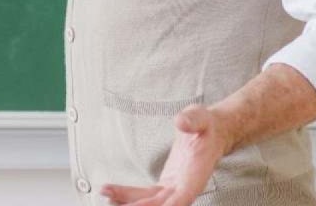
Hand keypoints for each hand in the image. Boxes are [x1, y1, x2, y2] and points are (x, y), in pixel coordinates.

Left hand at [101, 105, 227, 205]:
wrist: (209, 133)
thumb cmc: (205, 126)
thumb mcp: (200, 117)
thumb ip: (192, 120)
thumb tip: (181, 122)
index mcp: (196, 174)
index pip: (184, 195)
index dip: (172, 204)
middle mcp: (185, 186)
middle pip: (162, 203)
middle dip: (141, 205)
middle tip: (118, 205)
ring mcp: (173, 188)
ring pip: (150, 201)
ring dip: (128, 200)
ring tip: (106, 192)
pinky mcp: (164, 186)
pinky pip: (145, 195)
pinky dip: (128, 195)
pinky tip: (111, 193)